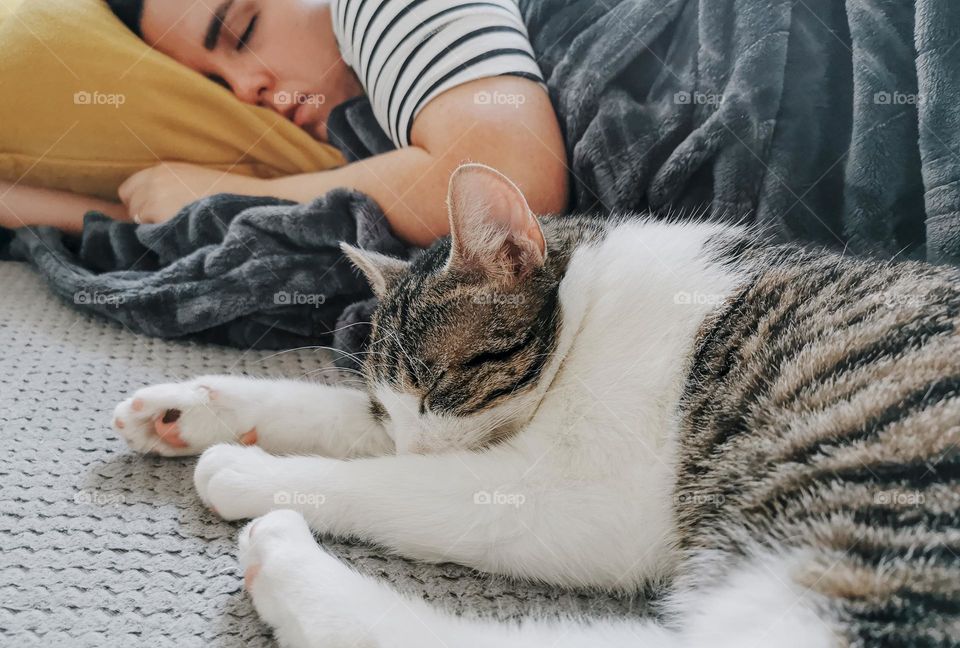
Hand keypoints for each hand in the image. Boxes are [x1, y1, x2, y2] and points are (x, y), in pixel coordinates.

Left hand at [118, 162, 266, 223]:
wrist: (247, 202)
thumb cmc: (226, 197)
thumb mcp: (193, 182)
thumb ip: (166, 188)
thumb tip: (131, 210)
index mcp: (163, 168)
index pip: (127, 188)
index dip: (139, 203)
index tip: (154, 213)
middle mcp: (155, 177)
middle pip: (129, 203)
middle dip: (142, 215)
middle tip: (170, 222)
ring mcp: (155, 194)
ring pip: (136, 218)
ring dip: (151, 226)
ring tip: (179, 226)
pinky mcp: (159, 211)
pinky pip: (145, 230)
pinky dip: (159, 234)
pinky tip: (181, 231)